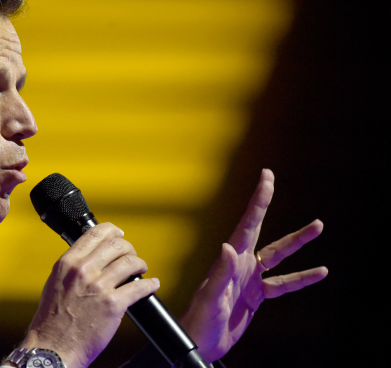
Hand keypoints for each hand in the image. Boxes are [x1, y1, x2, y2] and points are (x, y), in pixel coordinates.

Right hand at [21, 223, 159, 367]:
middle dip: (128, 248)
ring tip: (141, 268)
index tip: (119, 233)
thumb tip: (92, 255)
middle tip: (131, 255)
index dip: (112, 230)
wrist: (54, 346)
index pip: (95, 233)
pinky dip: (150, 284)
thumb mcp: (56, 281)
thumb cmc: (53, 318)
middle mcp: (83, 271)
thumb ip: (73, 266)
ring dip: (140, 264)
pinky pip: (139, 287)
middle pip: (116, 245)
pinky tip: (152, 284)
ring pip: (130, 263)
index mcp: (68, 262)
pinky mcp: (113, 305)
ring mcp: (99, 287)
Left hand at [179, 169, 327, 361]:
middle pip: (260, 229)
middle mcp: (240, 263)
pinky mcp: (256, 295)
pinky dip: (301, 278)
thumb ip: (220, 273)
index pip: (247, 224)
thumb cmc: (199, 319)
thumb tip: (228, 247)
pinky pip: (283, 284)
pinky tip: (319, 272)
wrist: (200, 342)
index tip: (266, 177)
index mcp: (230, 259)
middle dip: (265, 204)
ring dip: (298, 242)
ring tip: (318, 227)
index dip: (258, 201)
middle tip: (272, 180)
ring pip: (278, 255)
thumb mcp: (211, 297)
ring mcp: (249, 278)